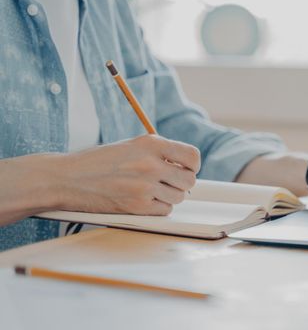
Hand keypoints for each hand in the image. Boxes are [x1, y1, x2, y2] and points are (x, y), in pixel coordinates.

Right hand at [53, 135, 199, 215]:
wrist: (67, 178)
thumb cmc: (99, 161)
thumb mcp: (132, 146)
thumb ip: (159, 153)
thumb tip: (186, 166)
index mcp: (151, 143)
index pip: (193, 156)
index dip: (192, 165)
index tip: (186, 169)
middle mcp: (151, 164)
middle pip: (189, 180)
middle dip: (181, 183)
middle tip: (168, 183)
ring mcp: (145, 186)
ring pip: (178, 197)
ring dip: (169, 196)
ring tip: (149, 190)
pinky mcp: (137, 206)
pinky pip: (164, 211)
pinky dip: (157, 208)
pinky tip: (141, 200)